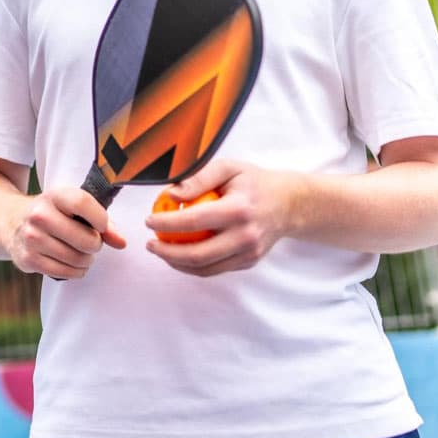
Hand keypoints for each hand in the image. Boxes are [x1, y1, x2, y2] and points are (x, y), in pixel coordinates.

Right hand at [5, 186, 125, 279]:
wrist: (10, 221)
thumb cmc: (53, 214)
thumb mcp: (73, 208)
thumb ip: (102, 222)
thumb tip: (121, 242)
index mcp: (53, 196)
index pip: (82, 203)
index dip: (100, 218)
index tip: (101, 225)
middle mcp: (39, 215)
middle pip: (86, 239)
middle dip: (95, 245)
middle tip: (89, 242)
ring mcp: (32, 238)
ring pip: (78, 259)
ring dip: (86, 260)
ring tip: (80, 252)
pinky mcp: (28, 259)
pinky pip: (66, 273)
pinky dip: (75, 271)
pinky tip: (71, 262)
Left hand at [145, 159, 297, 276]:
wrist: (289, 204)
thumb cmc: (253, 182)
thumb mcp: (228, 168)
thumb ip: (198, 177)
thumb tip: (171, 194)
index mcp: (239, 209)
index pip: (194, 221)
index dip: (166, 224)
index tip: (149, 220)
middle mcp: (246, 235)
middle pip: (198, 255)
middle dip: (167, 253)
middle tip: (150, 244)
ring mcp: (249, 253)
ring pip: (205, 268)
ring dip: (177, 263)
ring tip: (160, 250)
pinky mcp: (249, 262)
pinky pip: (215, 269)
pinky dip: (193, 266)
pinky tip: (179, 255)